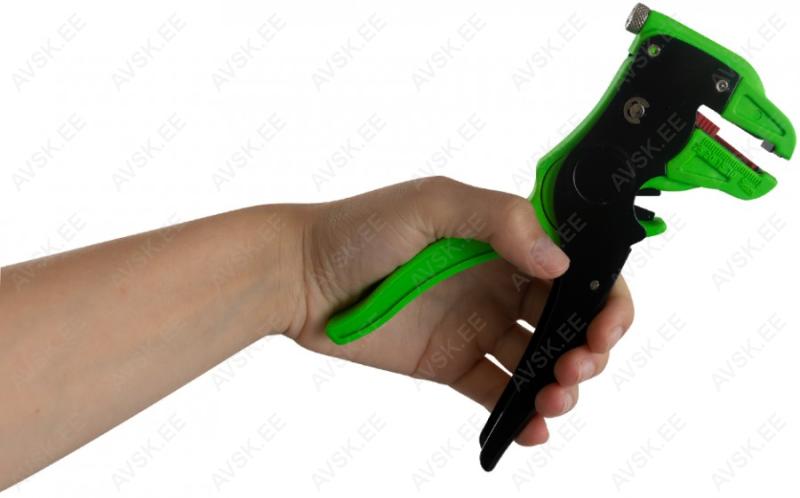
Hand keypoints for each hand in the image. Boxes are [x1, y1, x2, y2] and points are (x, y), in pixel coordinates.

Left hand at [287, 177, 633, 444]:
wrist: (300, 277)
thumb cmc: (359, 227)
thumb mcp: (432, 204)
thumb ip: (501, 220)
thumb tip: (560, 264)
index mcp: (505, 241)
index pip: (577, 268)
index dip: (605, 297)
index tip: (607, 324)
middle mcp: (499, 284)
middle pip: (569, 321)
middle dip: (590, 347)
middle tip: (579, 365)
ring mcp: (477, 326)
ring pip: (540, 363)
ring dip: (561, 385)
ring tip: (552, 400)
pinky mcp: (451, 362)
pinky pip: (497, 393)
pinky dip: (521, 416)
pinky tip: (530, 429)